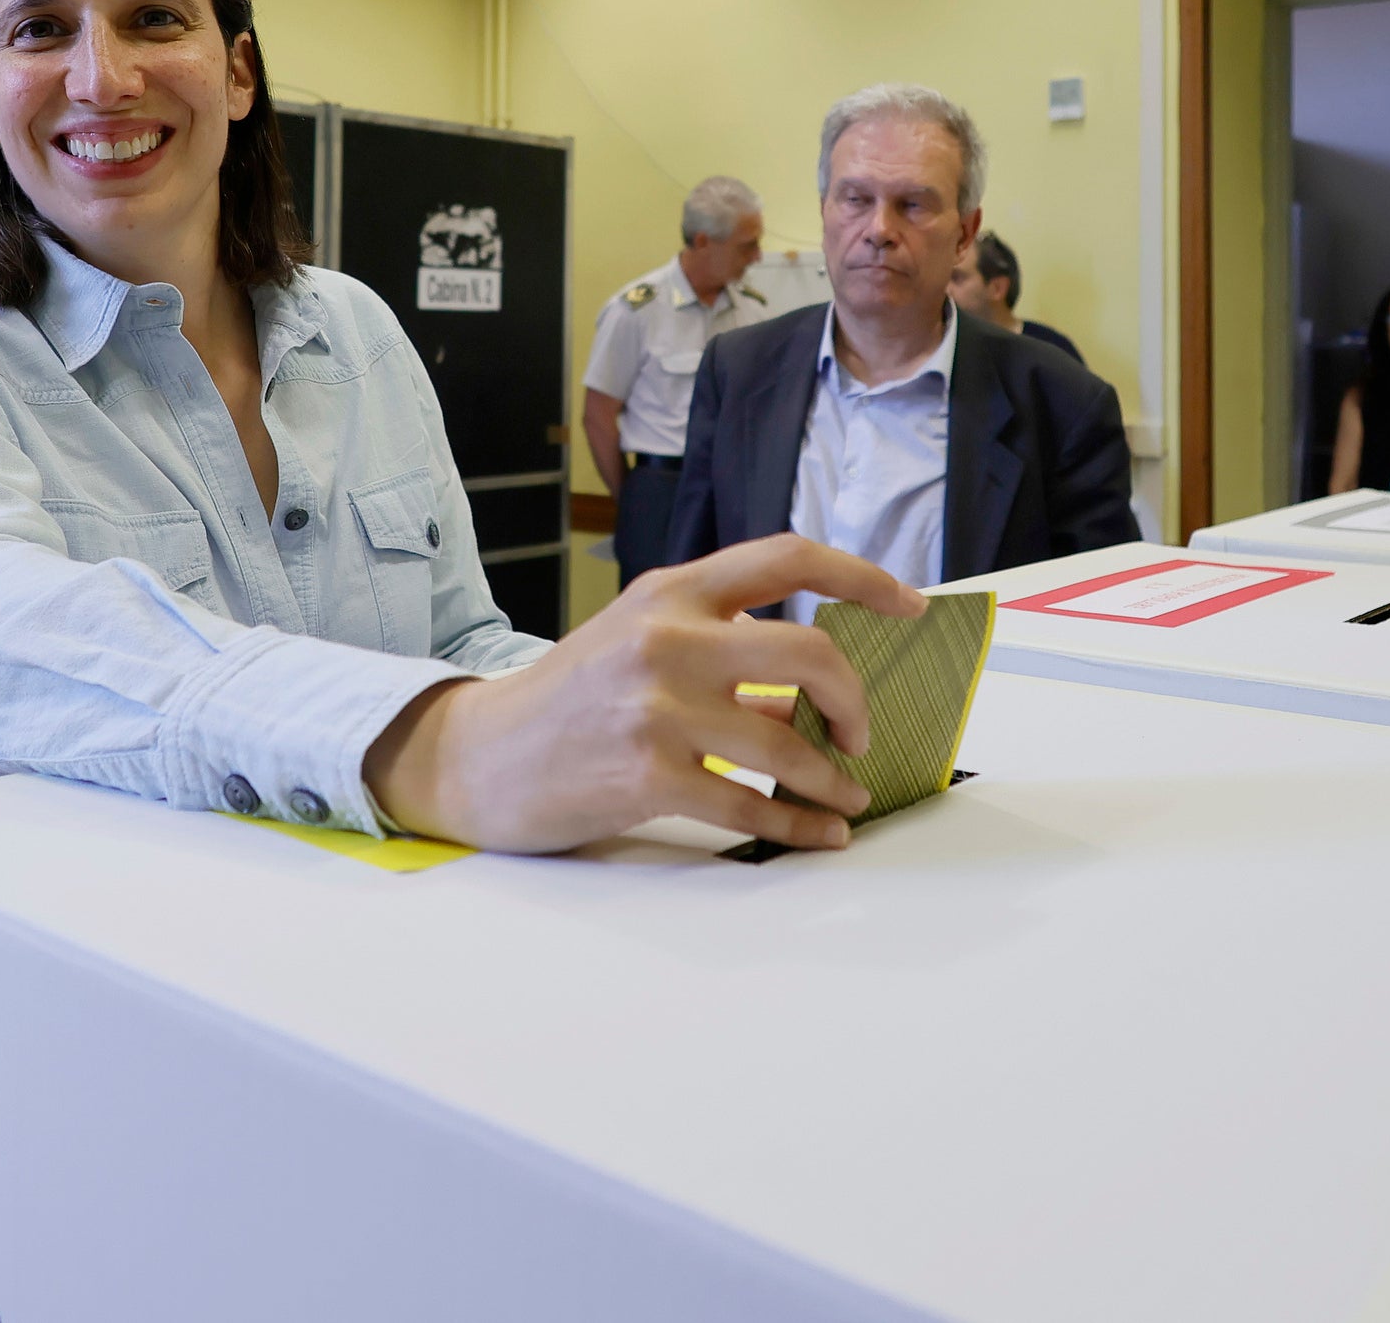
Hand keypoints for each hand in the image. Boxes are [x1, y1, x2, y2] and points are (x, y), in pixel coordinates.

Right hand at [362, 534, 927, 854]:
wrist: (480, 757)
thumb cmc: (570, 699)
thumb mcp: (638, 640)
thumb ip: (718, 647)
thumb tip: (811, 690)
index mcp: (671, 591)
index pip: (786, 556)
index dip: (861, 575)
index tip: (909, 604)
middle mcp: (667, 638)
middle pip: (810, 652)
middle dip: (855, 699)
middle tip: (859, 731)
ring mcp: (656, 708)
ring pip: (789, 744)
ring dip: (834, 778)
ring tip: (847, 794)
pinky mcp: (647, 776)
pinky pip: (753, 807)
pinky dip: (801, 825)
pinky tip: (818, 832)